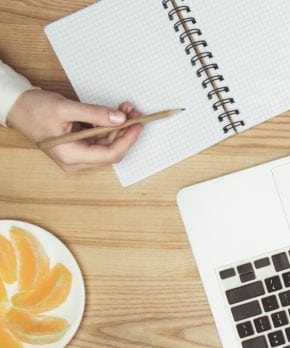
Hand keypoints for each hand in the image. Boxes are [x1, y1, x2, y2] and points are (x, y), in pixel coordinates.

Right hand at [6, 90, 142, 171]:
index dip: (127, 140)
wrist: (15, 107)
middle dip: (125, 132)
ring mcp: (77, 156)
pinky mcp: (78, 148)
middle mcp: (75, 161)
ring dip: (118, 128)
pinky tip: (115, 114)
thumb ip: (94, 113)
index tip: (137, 125)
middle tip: (134, 113)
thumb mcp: (65, 108)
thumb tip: (120, 119)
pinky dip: (108, 128)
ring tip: (125, 110)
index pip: (109, 154)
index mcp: (71, 156)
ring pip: (107, 145)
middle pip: (111, 150)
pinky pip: (99, 140)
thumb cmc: (33, 108)